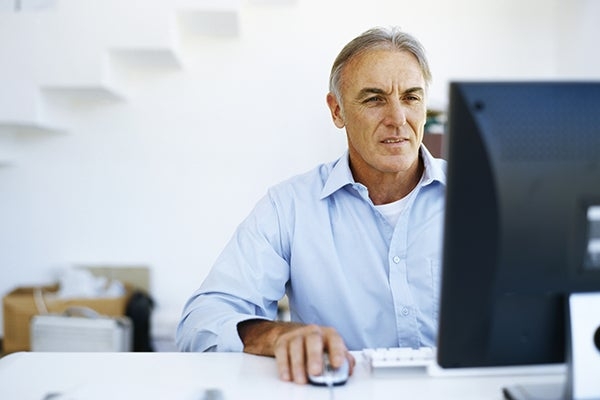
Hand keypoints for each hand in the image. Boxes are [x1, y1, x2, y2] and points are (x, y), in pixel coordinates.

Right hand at [237, 320, 354, 383]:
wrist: (291, 333)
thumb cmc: (316, 344)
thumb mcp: (331, 348)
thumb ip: (343, 358)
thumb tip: (349, 369)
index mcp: (328, 334)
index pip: (334, 340)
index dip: (337, 351)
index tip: (338, 364)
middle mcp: (312, 332)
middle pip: (313, 340)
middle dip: (314, 356)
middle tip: (315, 372)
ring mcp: (296, 335)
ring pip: (296, 347)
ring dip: (298, 365)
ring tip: (301, 380)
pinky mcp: (282, 342)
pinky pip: (281, 352)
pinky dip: (284, 366)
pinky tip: (287, 376)